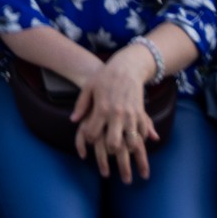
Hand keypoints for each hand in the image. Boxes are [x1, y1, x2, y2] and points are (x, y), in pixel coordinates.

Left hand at [71, 48, 159, 183]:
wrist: (127, 67)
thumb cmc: (105, 77)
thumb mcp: (88, 87)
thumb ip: (81, 105)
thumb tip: (73, 121)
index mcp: (101, 108)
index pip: (92, 134)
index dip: (89, 139)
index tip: (90, 136)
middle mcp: (116, 114)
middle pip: (113, 144)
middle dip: (109, 150)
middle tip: (107, 146)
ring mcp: (131, 115)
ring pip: (131, 142)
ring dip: (126, 147)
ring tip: (122, 144)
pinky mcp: (141, 113)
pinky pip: (142, 132)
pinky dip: (139, 138)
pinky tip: (134, 138)